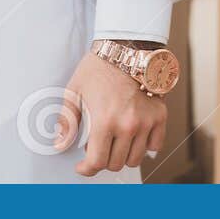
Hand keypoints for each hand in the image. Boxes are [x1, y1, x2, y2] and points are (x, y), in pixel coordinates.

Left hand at [54, 48, 166, 176]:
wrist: (125, 49)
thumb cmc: (97, 68)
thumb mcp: (74, 91)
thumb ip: (67, 121)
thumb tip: (60, 145)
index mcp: (104, 120)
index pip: (97, 162)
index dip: (87, 169)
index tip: (83, 167)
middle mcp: (128, 125)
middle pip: (116, 164)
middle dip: (103, 160)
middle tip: (97, 146)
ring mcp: (146, 122)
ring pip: (135, 159)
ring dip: (122, 155)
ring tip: (114, 139)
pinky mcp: (159, 116)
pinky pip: (155, 146)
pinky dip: (144, 146)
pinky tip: (133, 135)